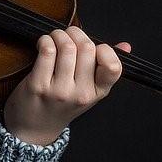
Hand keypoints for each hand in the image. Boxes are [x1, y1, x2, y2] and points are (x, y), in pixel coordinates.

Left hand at [1, 26, 129, 144]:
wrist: (35, 127)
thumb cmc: (62, 104)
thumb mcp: (89, 90)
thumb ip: (106, 67)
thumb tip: (125, 45)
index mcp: (98, 92)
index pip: (113, 67)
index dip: (105, 49)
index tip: (93, 46)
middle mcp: (81, 93)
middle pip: (87, 48)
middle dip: (76, 33)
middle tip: (68, 34)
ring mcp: (60, 90)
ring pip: (67, 47)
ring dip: (59, 34)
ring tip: (55, 37)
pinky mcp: (38, 85)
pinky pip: (47, 51)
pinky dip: (45, 40)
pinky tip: (44, 44)